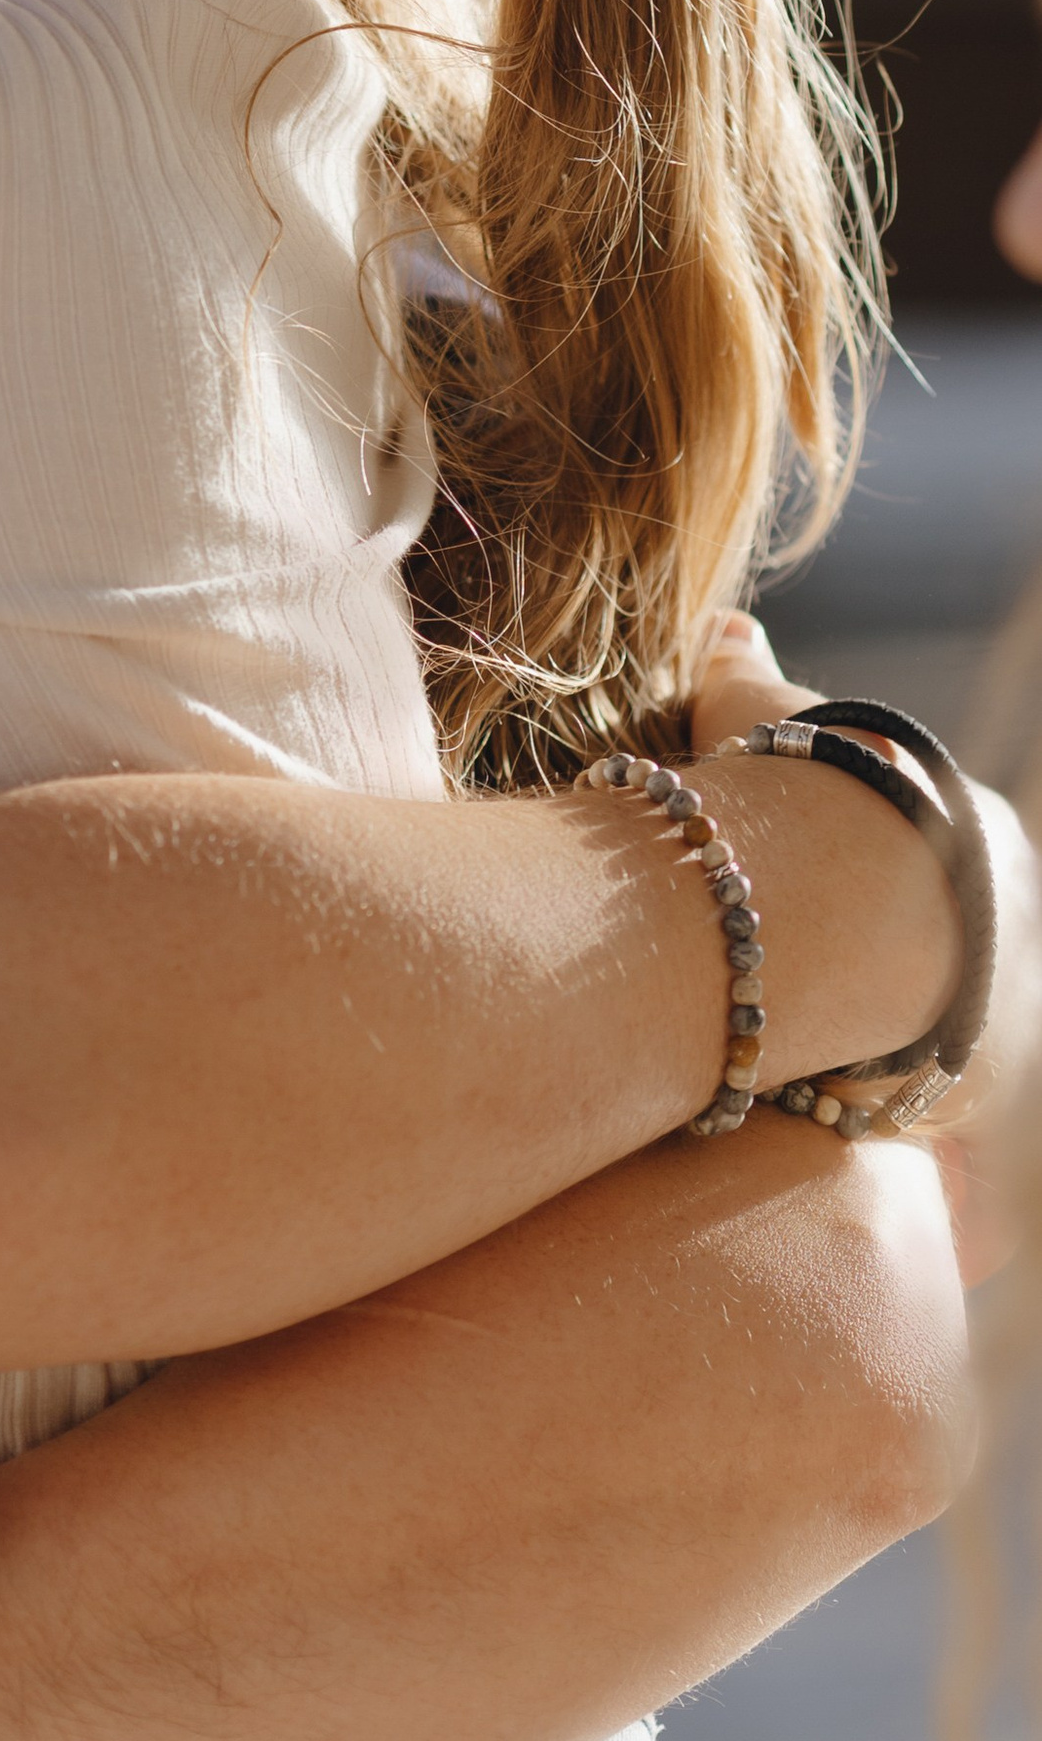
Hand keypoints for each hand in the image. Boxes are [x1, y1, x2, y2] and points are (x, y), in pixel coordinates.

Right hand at [691, 620, 1040, 1158]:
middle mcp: (1012, 912)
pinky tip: (825, 1102)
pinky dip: (896, 1116)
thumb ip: (742, 666)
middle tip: (815, 978)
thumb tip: (727, 625)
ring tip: (815, 1055)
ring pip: (956, 1029)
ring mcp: (1009, 996)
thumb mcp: (758, 710)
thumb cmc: (791, 787)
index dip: (871, 874)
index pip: (935, 855)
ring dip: (899, 1044)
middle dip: (901, 966)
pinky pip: (941, 1108)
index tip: (807, 891)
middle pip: (960, 947)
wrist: (827, 890)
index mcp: (974, 823)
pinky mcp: (984, 1081)